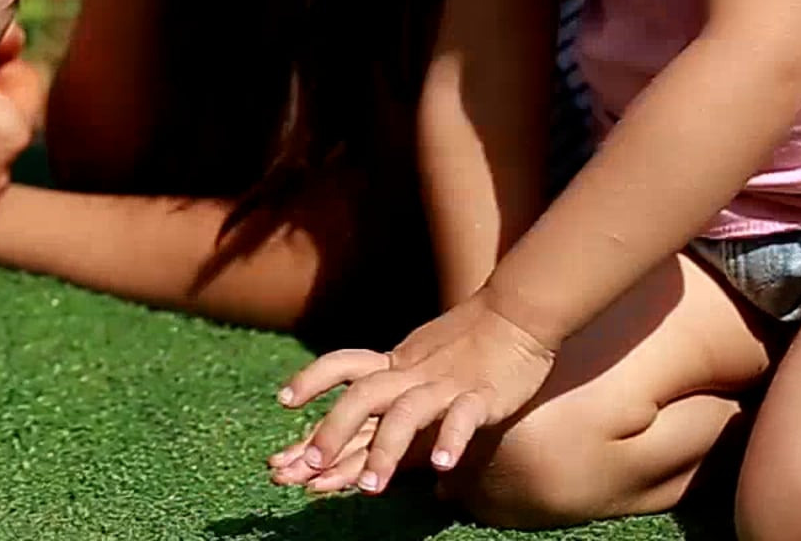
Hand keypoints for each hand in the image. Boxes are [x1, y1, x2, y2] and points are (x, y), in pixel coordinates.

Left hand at [268, 293, 558, 495]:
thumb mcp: (419, 358)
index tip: (282, 400)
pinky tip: (441, 467)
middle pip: (364, 397)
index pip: (343, 364)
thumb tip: (361, 405)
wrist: (518, 312)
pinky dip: (451, 440)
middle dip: (333, 431)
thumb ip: (392, 382)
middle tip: (308, 466)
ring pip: (406, 415)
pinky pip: (462, 418)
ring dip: (385, 452)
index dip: (312, 378)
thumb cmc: (468, 339)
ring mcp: (446, 385)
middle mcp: (414, 374)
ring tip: (369, 489)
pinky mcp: (482, 397)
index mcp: (396, 363)